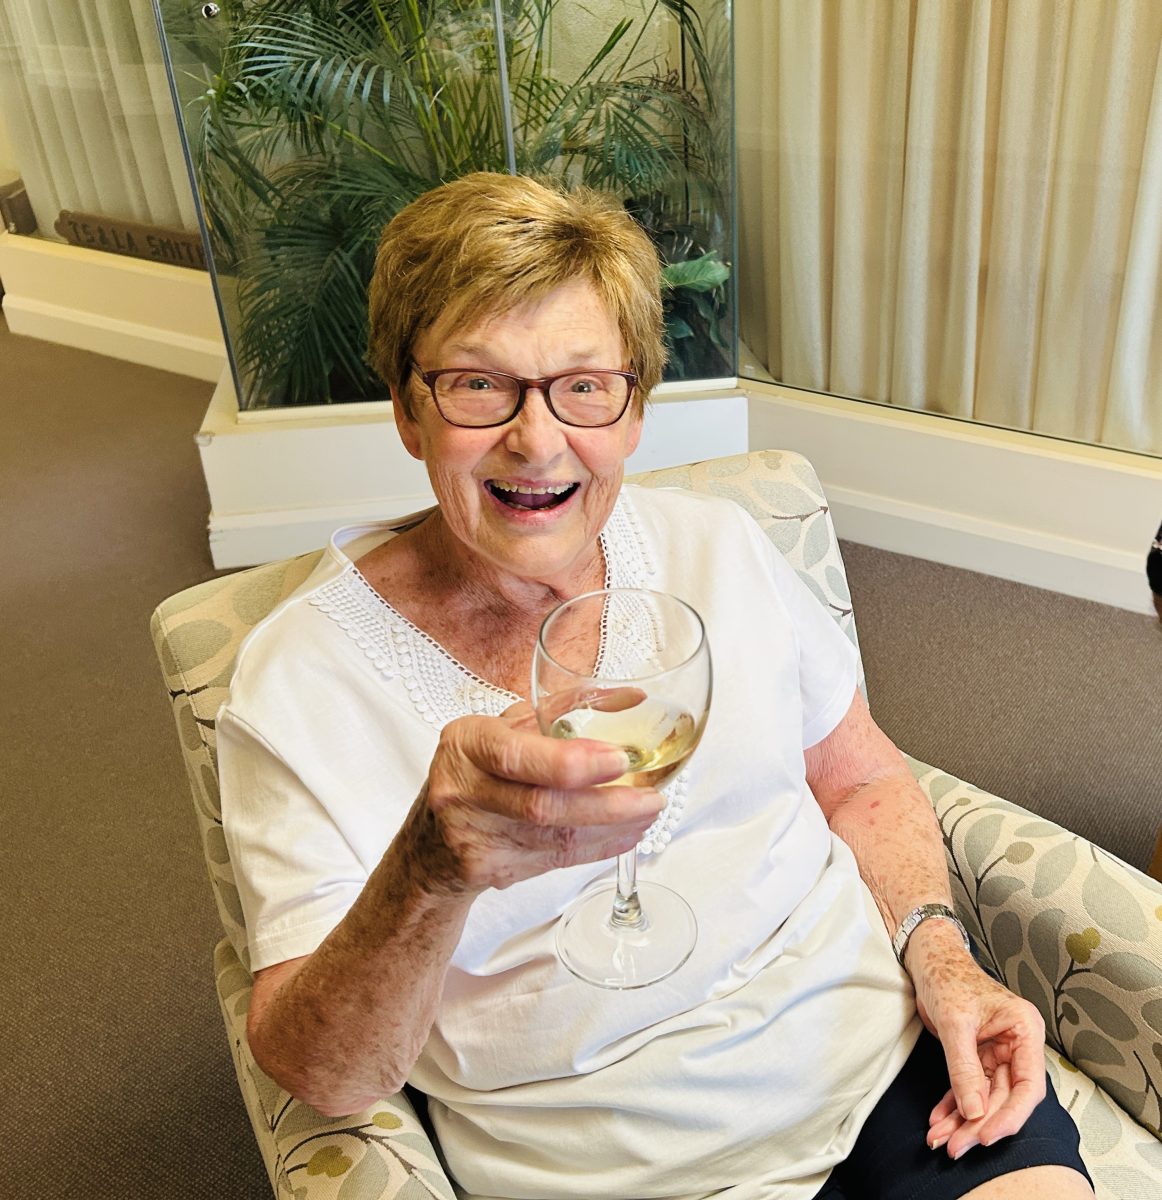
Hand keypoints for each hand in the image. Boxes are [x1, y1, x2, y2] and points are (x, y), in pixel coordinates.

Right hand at [408, 701, 663, 895]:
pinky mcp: (492, 871)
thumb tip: (630, 696)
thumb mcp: (502, 729)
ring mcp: (476, 837)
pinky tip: (628, 834)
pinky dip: (599, 847)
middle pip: (542, 806)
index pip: (517, 756)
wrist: (430, 843)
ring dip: (613, 827)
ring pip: (556, 838)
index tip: (619, 758)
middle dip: (606, 804)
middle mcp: (464, 791)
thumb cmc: (475, 772)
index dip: (572, 761)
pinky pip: (557, 860)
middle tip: (651, 796)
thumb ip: (562, 708)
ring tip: (650, 812)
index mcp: (467, 744)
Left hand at [907, 922, 1046, 1158]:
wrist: (927, 958)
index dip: (1009, 1115)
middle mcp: (1016, 1045)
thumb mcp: (955, 1022)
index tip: (985, 1135)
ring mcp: (997, 1052)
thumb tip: (974, 1112)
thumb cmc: (947, 976)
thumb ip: (965, 1068)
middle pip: (1004, 1098)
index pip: (1028, 1086)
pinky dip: (953, 1107)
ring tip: (941, 1139)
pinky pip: (968, 1089)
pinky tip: (939, 1121)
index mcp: (1024, 1030)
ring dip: (963, 1121)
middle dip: (978, 1124)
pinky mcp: (976, 1056)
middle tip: (956, 1146)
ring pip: (984, 1098)